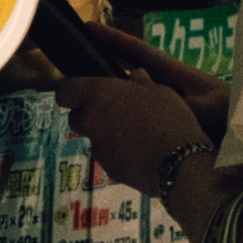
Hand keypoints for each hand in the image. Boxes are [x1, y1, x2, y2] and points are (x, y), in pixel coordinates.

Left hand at [63, 76, 213, 201]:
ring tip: (136, 135)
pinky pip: (108, 156)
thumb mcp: (160, 92)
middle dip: (91, 115)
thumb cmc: (169, 119)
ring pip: (94, 138)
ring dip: (107, 135)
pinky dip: (119, 154)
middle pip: (76, 117)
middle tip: (116, 113)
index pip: (63, 91)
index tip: (81, 93)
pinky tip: (141, 153)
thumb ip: (142, 82)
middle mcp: (91, 120)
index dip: (70, 91)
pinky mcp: (107, 169)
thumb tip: (136, 74)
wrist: (179, 164)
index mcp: (99, 94)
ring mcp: (97, 147)